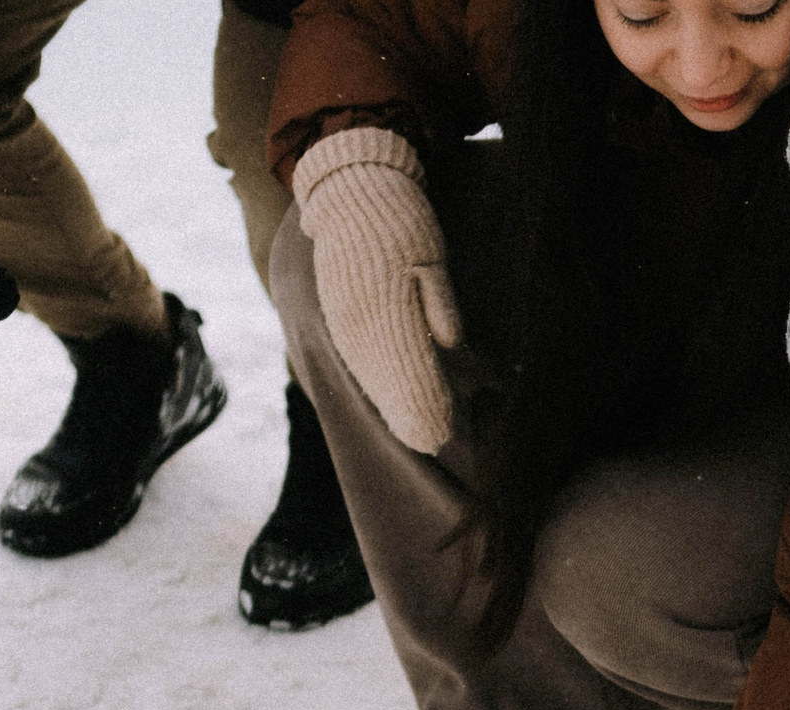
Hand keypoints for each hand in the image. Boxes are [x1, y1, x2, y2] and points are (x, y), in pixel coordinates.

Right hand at [291, 128, 461, 454]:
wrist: (349, 183)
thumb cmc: (397, 215)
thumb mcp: (428, 254)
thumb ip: (437, 299)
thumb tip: (452, 342)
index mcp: (382, 310)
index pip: (405, 372)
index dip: (423, 406)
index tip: (441, 436)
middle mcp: (356, 322)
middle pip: (383, 381)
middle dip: (409, 413)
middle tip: (433, 445)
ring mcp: (342, 317)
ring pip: (367, 372)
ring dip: (389, 402)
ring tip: (412, 431)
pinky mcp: (337, 309)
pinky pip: (353, 354)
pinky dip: (371, 378)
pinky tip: (385, 395)